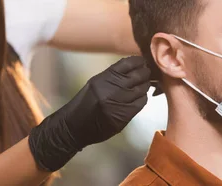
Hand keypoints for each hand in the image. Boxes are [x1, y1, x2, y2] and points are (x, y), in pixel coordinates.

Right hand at [29, 56, 149, 171]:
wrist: (74, 126)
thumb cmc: (85, 103)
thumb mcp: (96, 83)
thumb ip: (114, 76)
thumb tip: (134, 68)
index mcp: (104, 77)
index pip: (128, 63)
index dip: (139, 62)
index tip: (143, 62)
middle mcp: (112, 88)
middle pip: (139, 76)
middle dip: (145, 73)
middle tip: (147, 74)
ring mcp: (119, 102)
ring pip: (142, 89)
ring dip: (145, 86)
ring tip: (144, 85)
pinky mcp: (123, 116)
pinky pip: (141, 103)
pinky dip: (142, 98)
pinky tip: (139, 98)